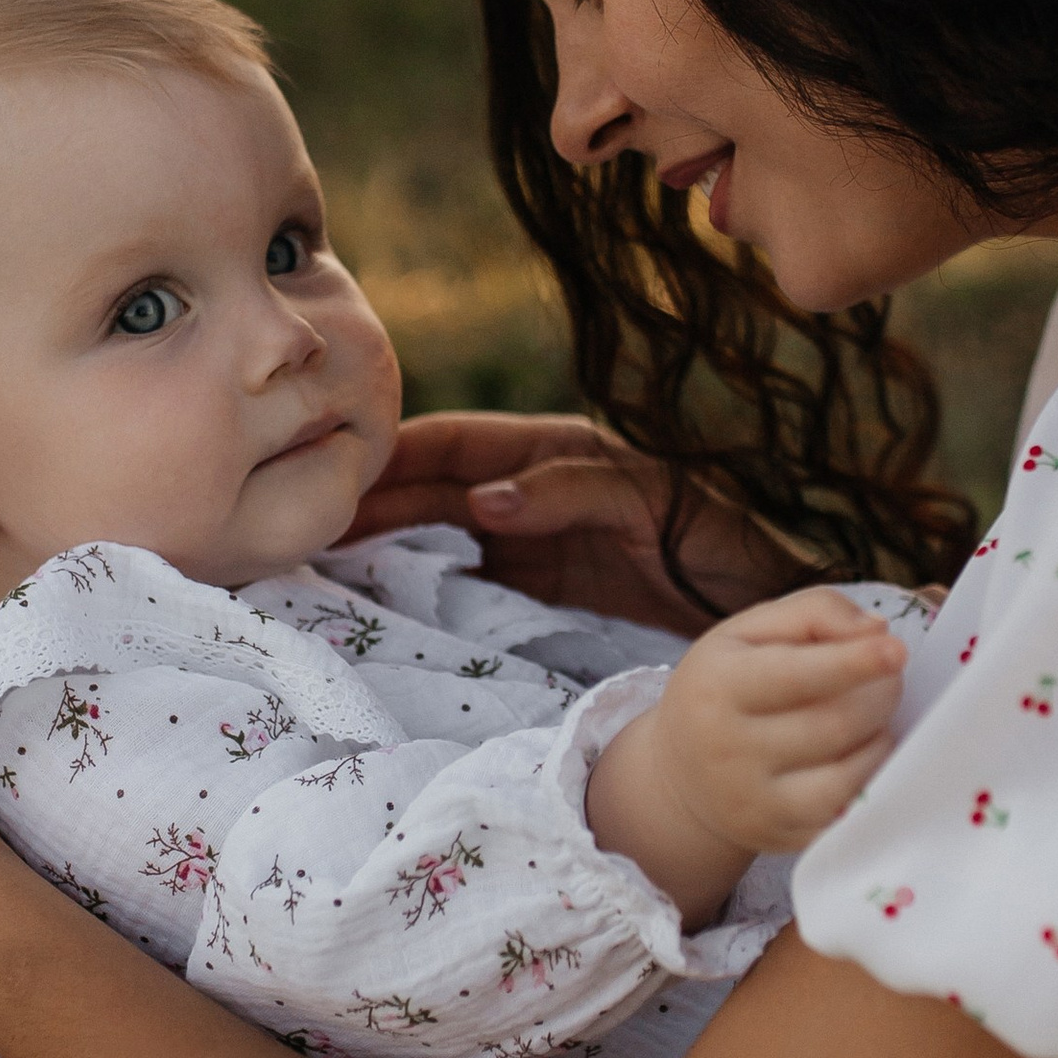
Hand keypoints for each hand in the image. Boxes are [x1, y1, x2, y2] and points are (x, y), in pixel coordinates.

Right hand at [349, 410, 809, 633]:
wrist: (763, 612)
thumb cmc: (720, 541)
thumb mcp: (652, 501)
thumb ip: (569, 492)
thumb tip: (479, 502)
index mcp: (554, 453)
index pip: (453, 446)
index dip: (392, 453)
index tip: (329, 466)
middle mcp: (531, 493)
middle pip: (430, 492)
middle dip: (365, 503)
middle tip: (294, 525)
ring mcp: (531, 544)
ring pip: (436, 539)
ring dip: (381, 550)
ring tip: (316, 567)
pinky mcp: (539, 594)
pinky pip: (465, 587)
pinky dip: (420, 593)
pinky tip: (379, 609)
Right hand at [585, 586, 908, 923]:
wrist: (680, 774)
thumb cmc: (726, 686)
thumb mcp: (748, 633)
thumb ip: (813, 613)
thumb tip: (877, 631)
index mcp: (717, 687)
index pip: (795, 675)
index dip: (853, 662)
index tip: (898, 649)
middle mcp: (727, 752)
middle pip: (834, 724)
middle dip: (881, 694)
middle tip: (891, 677)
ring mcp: (753, 805)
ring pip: (848, 776)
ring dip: (881, 738)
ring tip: (876, 715)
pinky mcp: (780, 840)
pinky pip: (847, 814)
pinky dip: (872, 780)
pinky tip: (865, 756)